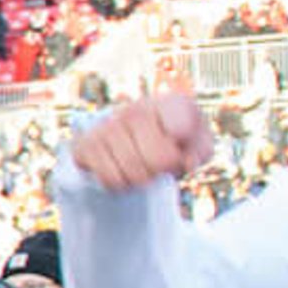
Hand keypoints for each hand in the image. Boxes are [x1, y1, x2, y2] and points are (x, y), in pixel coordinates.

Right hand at [66, 91, 213, 191]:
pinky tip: (123, 173)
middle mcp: (137, 109)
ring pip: (133, 172)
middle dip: (165, 171)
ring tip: (143, 169)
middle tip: (162, 166)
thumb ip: (201, 150)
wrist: (132, 140)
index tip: (182, 146)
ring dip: (142, 180)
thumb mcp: (198, 146)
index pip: (182, 127)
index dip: (187, 146)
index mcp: (170, 103)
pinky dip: (120, 184)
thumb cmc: (174, 144)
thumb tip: (186, 161)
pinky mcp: (86, 144)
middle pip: (159, 159)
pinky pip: (109, 178)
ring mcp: (108, 126)